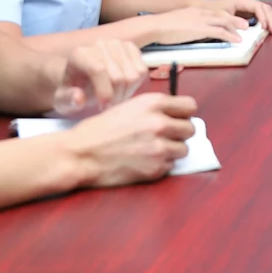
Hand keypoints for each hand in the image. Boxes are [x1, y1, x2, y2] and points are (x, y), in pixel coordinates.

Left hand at [53, 38, 148, 119]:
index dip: (104, 93)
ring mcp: (117, 44)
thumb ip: (68, 100)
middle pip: (119, 76)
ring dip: (127, 91)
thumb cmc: (72, 91)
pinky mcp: (130, 47)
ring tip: (116, 97)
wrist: (81, 79)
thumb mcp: (63, 101)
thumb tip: (79, 98)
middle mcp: (99, 44)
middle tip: (109, 105)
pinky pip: (143, 70)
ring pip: (134, 74)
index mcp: (79, 55)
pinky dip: (136, 84)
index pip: (98, 70)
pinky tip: (124, 88)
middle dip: (117, 97)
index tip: (103, 108)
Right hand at [65, 93, 196, 186]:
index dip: (184, 113)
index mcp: (153, 103)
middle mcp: (160, 123)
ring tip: (152, 151)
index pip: (190, 106)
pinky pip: (170, 166)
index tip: (178, 118)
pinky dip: (161, 165)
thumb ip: (153, 109)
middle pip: (190, 129)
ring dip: (172, 151)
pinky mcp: (156, 168)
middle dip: (179, 134)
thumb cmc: (99, 130)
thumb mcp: (128, 107)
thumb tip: (174, 115)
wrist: (81, 154)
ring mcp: (159, 147)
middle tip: (164, 137)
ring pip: (183, 149)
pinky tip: (143, 162)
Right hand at [147, 7, 247, 45]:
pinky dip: (230, 35)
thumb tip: (189, 30)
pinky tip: (236, 40)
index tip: (232, 21)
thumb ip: (186, 24)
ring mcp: (201, 20)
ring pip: (224, 22)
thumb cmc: (162, 26)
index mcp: (195, 10)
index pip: (215, 12)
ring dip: (236, 27)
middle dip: (235, 20)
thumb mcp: (177, 21)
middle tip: (245, 25)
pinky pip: (220, 32)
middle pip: (223, 15)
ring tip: (244, 32)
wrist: (155, 25)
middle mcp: (200, 13)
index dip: (226, 16)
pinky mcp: (200, 29)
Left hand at [203, 0, 271, 33]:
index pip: (258, 7)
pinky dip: (266, 20)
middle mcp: (246, 1)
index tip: (265, 27)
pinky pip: (260, 13)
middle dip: (271, 19)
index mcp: (242, 0)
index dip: (264, 17)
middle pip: (265, 8)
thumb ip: (234, 22)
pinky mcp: (246, 11)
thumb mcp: (222, 17)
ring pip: (264, 10)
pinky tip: (267, 27)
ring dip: (271, 19)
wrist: (204, 9)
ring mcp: (247, 5)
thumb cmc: (212, 12)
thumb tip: (247, 27)